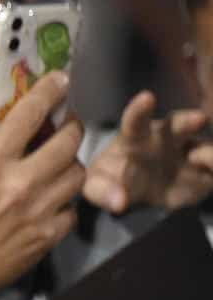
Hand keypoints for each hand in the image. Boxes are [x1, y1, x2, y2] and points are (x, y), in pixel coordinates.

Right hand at [0, 73, 85, 299]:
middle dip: (71, 124)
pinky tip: (48, 197)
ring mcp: (37, 212)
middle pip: (69, 140)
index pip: (31, 113)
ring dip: (70, 161)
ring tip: (56, 161)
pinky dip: (64, 199)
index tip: (60, 81)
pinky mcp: (46, 236)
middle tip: (63, 124)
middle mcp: (19, 184)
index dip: (51, 90)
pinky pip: (72, 208)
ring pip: (77, 172)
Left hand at [82, 91, 212, 213]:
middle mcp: (167, 139)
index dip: (140, 110)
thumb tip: (119, 202)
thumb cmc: (111, 180)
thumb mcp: (97, 185)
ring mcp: (189, 154)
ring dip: (209, 152)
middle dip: (189, 120)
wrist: (133, 194)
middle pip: (180, 124)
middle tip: (199, 119)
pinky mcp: (204, 175)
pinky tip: (208, 173)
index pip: (135, 121)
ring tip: (197, 158)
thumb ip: (101, 190)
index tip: (146, 97)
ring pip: (206, 147)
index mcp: (136, 138)